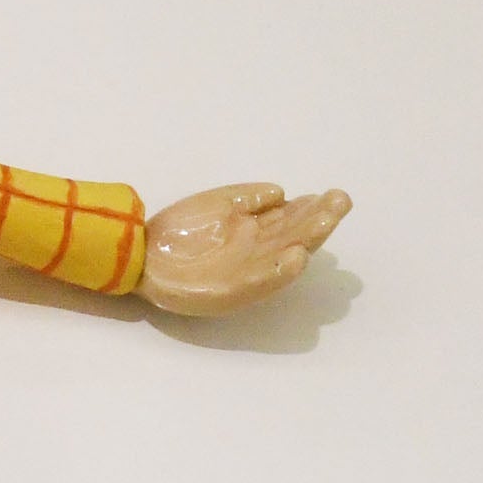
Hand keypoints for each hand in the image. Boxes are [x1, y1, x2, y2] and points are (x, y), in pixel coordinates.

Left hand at [140, 182, 351, 316]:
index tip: (330, 195)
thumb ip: (246, 197)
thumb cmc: (180, 229)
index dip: (312, 208)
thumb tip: (281, 192)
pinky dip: (279, 271)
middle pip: (295, 235)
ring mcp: (245, 270)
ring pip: (284, 255)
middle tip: (340, 202)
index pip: (291, 219)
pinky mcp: (229, 290)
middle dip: (319, 220)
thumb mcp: (216, 204)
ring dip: (307, 240)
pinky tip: (296, 257)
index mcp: (256, 230)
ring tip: (327, 221)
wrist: (142, 255)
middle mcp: (257, 251)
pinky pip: (259, 281)